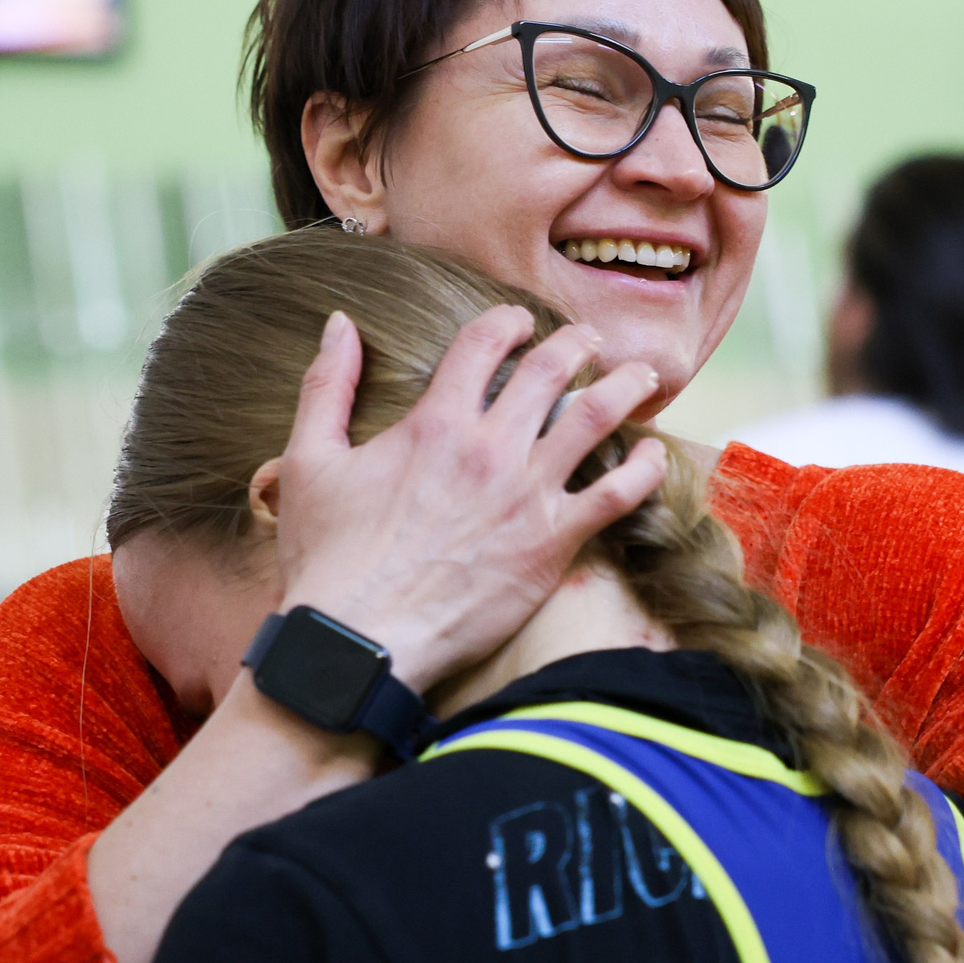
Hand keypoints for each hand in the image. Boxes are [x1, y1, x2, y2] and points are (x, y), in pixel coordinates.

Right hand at [276, 308, 665, 689]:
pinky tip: (654, 456)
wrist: (359, 640)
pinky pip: (616, 495)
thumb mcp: (309, 461)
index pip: (483, 343)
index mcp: (435, 423)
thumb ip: (327, 385)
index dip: (505, 322)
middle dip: (577, 343)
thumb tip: (339, 325)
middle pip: (551, 370)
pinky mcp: (552, 543)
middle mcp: (489, 448)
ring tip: (641, 376)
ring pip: (596, 418)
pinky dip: (643, 469)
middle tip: (590, 341)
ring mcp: (527, 494)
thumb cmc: (328, 558)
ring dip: (625, 387)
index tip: (518, 322)